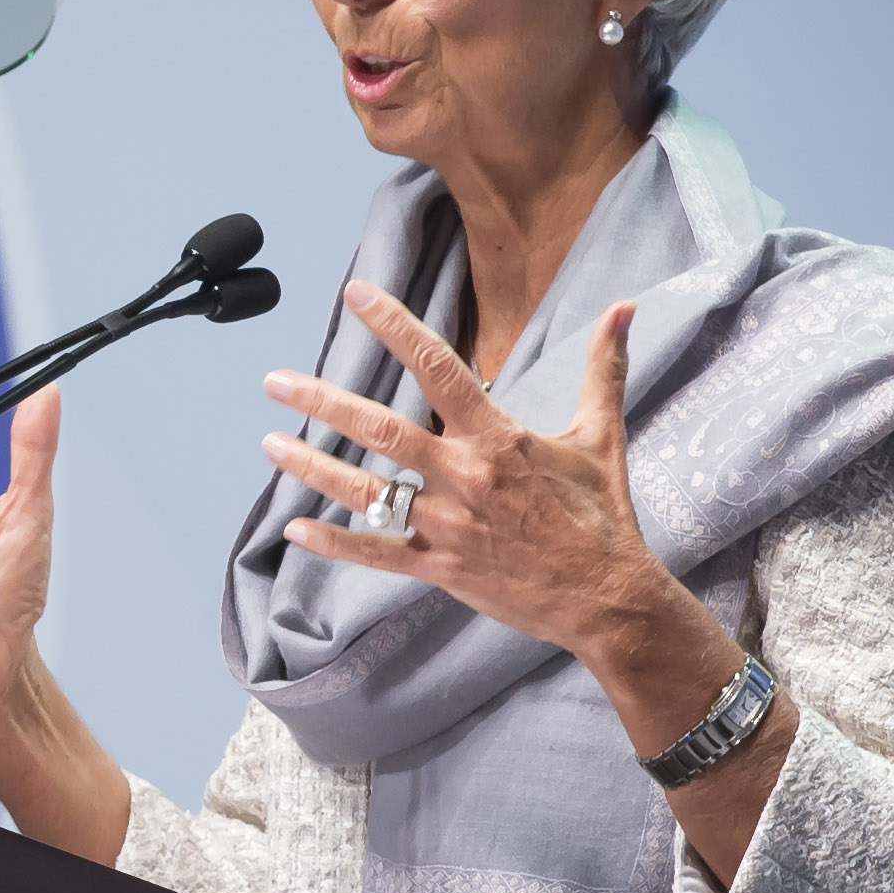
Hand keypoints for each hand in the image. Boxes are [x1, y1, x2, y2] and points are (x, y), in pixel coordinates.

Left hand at [269, 284, 799, 883]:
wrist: (608, 598)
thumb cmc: (603, 515)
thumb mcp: (601, 436)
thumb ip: (603, 368)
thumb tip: (625, 307)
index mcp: (499, 438)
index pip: (439, 368)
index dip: (395, 327)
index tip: (356, 295)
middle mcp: (465, 477)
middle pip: (380, 430)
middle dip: (322, 402)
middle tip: (274, 381)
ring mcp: (448, 527)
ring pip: (366, 492)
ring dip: (312, 467)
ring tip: (268, 445)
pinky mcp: (441, 570)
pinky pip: (377, 553)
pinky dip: (333, 542)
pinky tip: (294, 528)